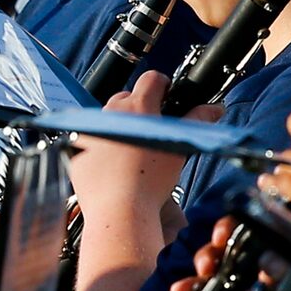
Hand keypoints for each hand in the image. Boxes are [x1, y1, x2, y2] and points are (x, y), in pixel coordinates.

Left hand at [71, 72, 196, 222]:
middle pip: (127, 97)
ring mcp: (91, 129)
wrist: (120, 211)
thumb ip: (196, 121)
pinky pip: (90, 138)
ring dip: (119, 126)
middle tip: (151, 130)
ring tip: (132, 150)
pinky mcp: (77, 148)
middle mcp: (111, 113)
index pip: (152, 79)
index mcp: (138, 107)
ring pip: (107, 118)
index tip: (166, 97)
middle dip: (139, 109)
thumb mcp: (179, 148)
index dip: (163, 86)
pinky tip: (113, 164)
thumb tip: (214, 109)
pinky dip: (101, 146)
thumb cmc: (149, 183)